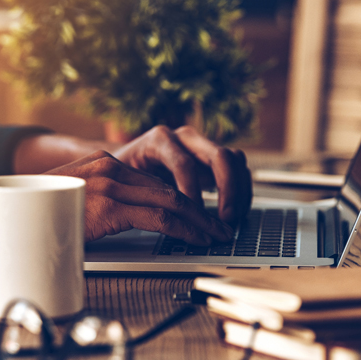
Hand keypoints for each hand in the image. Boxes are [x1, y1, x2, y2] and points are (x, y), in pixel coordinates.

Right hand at [47, 151, 234, 244]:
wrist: (7, 215)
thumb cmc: (40, 215)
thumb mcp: (76, 201)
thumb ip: (104, 203)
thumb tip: (130, 219)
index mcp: (104, 163)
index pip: (155, 183)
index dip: (183, 201)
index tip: (199, 216)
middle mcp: (110, 167)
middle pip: (168, 189)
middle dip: (199, 211)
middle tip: (218, 226)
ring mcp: (110, 184)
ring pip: (170, 201)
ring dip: (199, 221)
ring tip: (216, 235)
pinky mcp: (109, 205)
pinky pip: (159, 217)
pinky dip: (184, 229)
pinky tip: (196, 238)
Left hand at [113, 125, 251, 224]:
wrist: (120, 165)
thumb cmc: (119, 175)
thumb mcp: (121, 180)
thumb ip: (135, 190)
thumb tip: (149, 214)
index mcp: (160, 139)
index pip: (184, 164)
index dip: (192, 193)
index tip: (194, 218)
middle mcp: (185, 137)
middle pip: (219, 156)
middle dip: (227, 189)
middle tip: (225, 218)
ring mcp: (201, 145)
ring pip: (234, 160)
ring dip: (239, 191)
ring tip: (231, 219)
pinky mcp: (212, 158)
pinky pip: (238, 169)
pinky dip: (241, 191)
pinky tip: (235, 214)